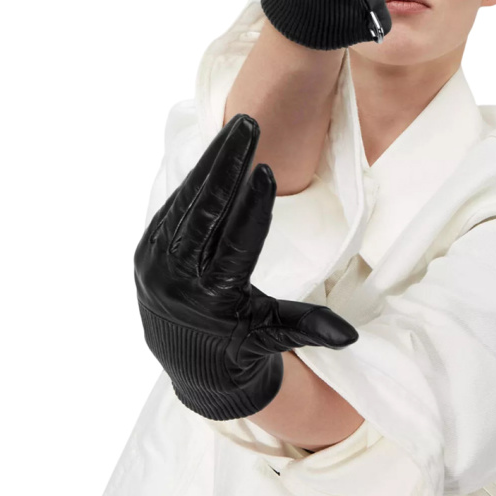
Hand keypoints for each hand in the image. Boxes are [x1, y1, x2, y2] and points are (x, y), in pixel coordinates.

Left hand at [134, 113, 358, 419]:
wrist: (190, 370)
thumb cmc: (241, 348)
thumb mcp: (273, 336)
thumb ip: (307, 327)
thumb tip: (349, 335)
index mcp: (213, 301)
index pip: (236, 244)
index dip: (252, 206)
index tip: (266, 169)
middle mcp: (177, 280)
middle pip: (205, 211)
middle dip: (227, 163)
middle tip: (248, 124)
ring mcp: (156, 264)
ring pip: (187, 201)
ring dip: (212, 162)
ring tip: (238, 129)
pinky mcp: (145, 252)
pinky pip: (174, 208)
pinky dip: (196, 180)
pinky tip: (217, 154)